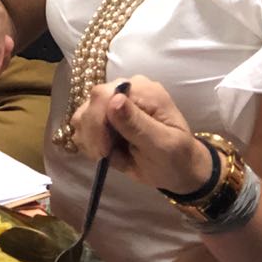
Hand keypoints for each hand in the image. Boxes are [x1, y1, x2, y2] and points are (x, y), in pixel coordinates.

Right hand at [69, 75, 209, 191]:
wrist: (179, 170)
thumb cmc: (177, 158)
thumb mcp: (163, 144)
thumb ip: (138, 124)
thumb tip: (114, 100)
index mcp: (144, 91)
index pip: (104, 94)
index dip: (97, 122)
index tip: (103, 151)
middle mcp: (126, 90)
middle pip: (90, 104)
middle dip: (93, 134)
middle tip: (105, 156)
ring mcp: (114, 103)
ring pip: (82, 115)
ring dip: (90, 139)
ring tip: (109, 155)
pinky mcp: (105, 117)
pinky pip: (83, 126)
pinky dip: (89, 143)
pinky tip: (105, 153)